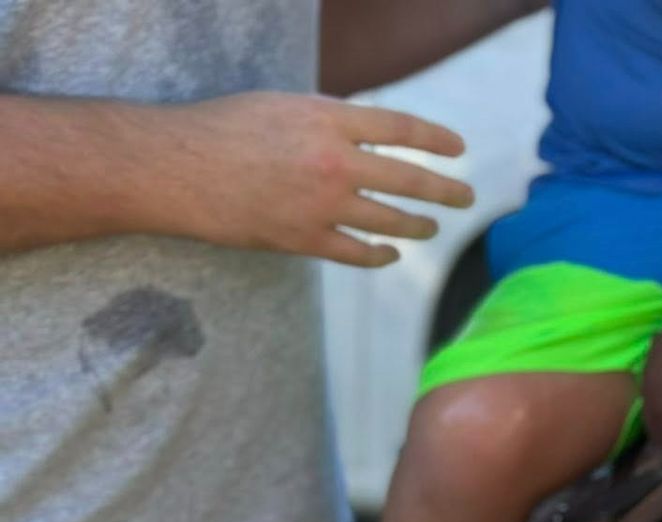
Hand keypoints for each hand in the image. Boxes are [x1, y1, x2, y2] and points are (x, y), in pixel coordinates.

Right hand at [160, 91, 473, 266]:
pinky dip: (381, 255)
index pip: (402, 129)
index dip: (436, 139)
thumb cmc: (223, 129)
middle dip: (445, 190)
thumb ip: (331, 121)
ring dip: (418, 225)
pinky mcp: (306, 239)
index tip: (458, 148)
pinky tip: (391, 253)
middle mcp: (335, 162)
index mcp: (329, 119)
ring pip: (392, 221)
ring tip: (431, 226)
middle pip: (411, 179)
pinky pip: (359, 253)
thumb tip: (370, 137)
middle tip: (465, 196)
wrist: (176, 167)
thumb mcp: (284, 107)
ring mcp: (323, 205)